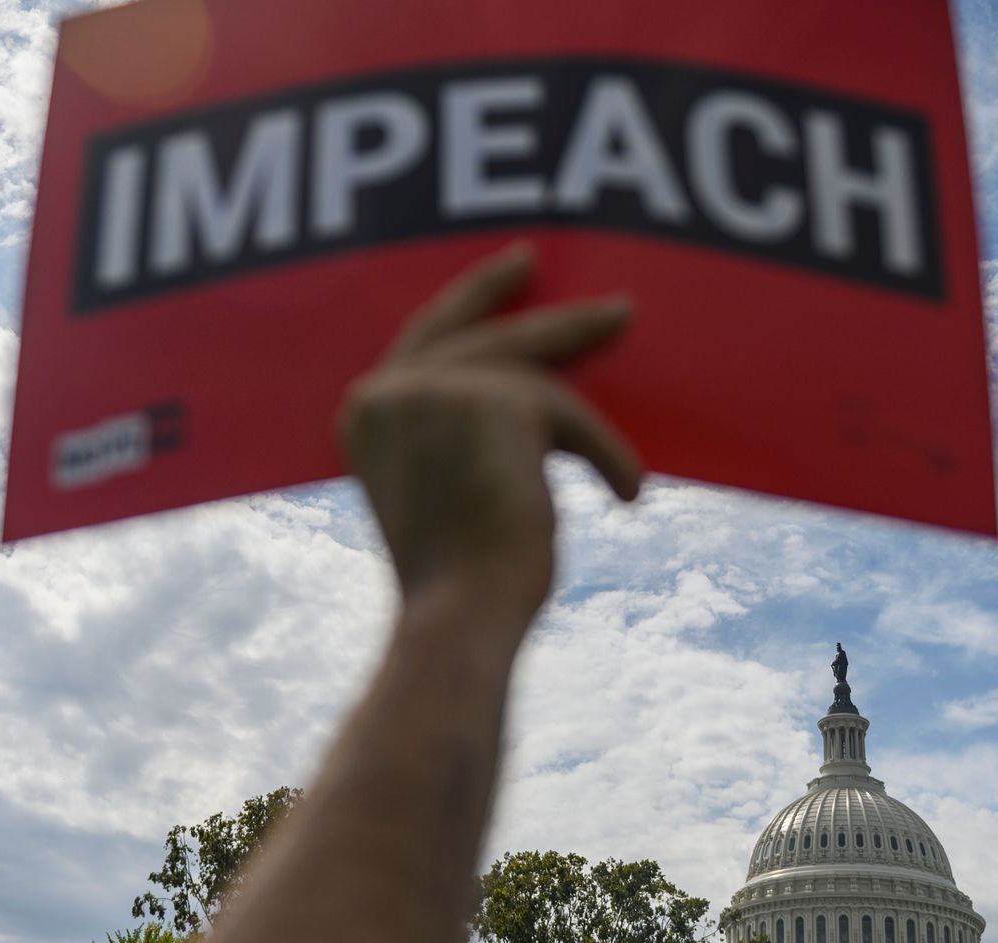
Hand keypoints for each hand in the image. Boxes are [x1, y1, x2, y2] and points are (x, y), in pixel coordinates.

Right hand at [339, 243, 641, 623]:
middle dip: (538, 305)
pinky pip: (568, 413)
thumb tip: (530, 407)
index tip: (513, 271)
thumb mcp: (445, 491)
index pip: (423, 339)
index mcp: (365, 415)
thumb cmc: (460, 582)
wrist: (461, 617)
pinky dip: (602, 455)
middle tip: (597, 297)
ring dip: (584, 412)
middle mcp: (388, 392)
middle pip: (474, 326)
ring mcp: (437, 389)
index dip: (472, 301)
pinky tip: (624, 493)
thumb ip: (458, 436)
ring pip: (531, 369)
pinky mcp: (495, 400)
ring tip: (632, 441)